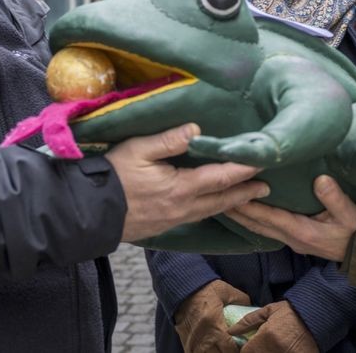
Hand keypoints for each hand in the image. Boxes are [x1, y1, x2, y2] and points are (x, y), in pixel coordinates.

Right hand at [107, 124, 268, 242]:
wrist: (89, 213)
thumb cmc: (113, 177)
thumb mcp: (138, 149)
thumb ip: (169, 139)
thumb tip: (196, 129)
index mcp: (181, 188)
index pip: (221, 177)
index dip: (243, 169)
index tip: (262, 162)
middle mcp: (183, 207)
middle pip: (222, 200)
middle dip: (245, 192)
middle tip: (266, 188)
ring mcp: (174, 219)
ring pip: (210, 211)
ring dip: (231, 203)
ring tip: (247, 198)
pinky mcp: (164, 226)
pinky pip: (196, 217)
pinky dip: (212, 210)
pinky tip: (214, 206)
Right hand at [175, 280, 250, 352]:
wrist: (183, 292)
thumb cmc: (206, 291)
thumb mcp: (226, 291)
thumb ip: (242, 301)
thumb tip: (253, 308)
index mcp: (214, 325)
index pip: (230, 349)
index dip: (239, 350)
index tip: (244, 345)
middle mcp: (203, 338)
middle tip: (234, 346)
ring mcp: (194, 345)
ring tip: (223, 348)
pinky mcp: (187, 346)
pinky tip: (213, 350)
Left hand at [225, 175, 355, 261]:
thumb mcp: (351, 215)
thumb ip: (335, 199)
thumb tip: (320, 180)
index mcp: (302, 232)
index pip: (269, 217)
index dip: (250, 206)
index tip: (232, 193)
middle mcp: (292, 238)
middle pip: (257, 225)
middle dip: (236, 211)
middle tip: (215, 196)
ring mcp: (292, 241)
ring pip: (259, 228)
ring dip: (241, 216)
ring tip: (222, 202)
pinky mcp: (295, 239)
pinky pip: (268, 229)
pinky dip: (253, 219)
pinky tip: (244, 212)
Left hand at [227, 301, 318, 352]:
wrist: (317, 318)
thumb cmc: (292, 313)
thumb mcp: (269, 311)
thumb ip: (248, 321)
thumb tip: (231, 330)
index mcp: (266, 337)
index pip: (246, 352)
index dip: (246, 350)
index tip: (249, 346)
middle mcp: (274, 350)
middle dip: (256, 351)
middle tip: (263, 345)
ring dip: (266, 352)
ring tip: (271, 346)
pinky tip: (280, 349)